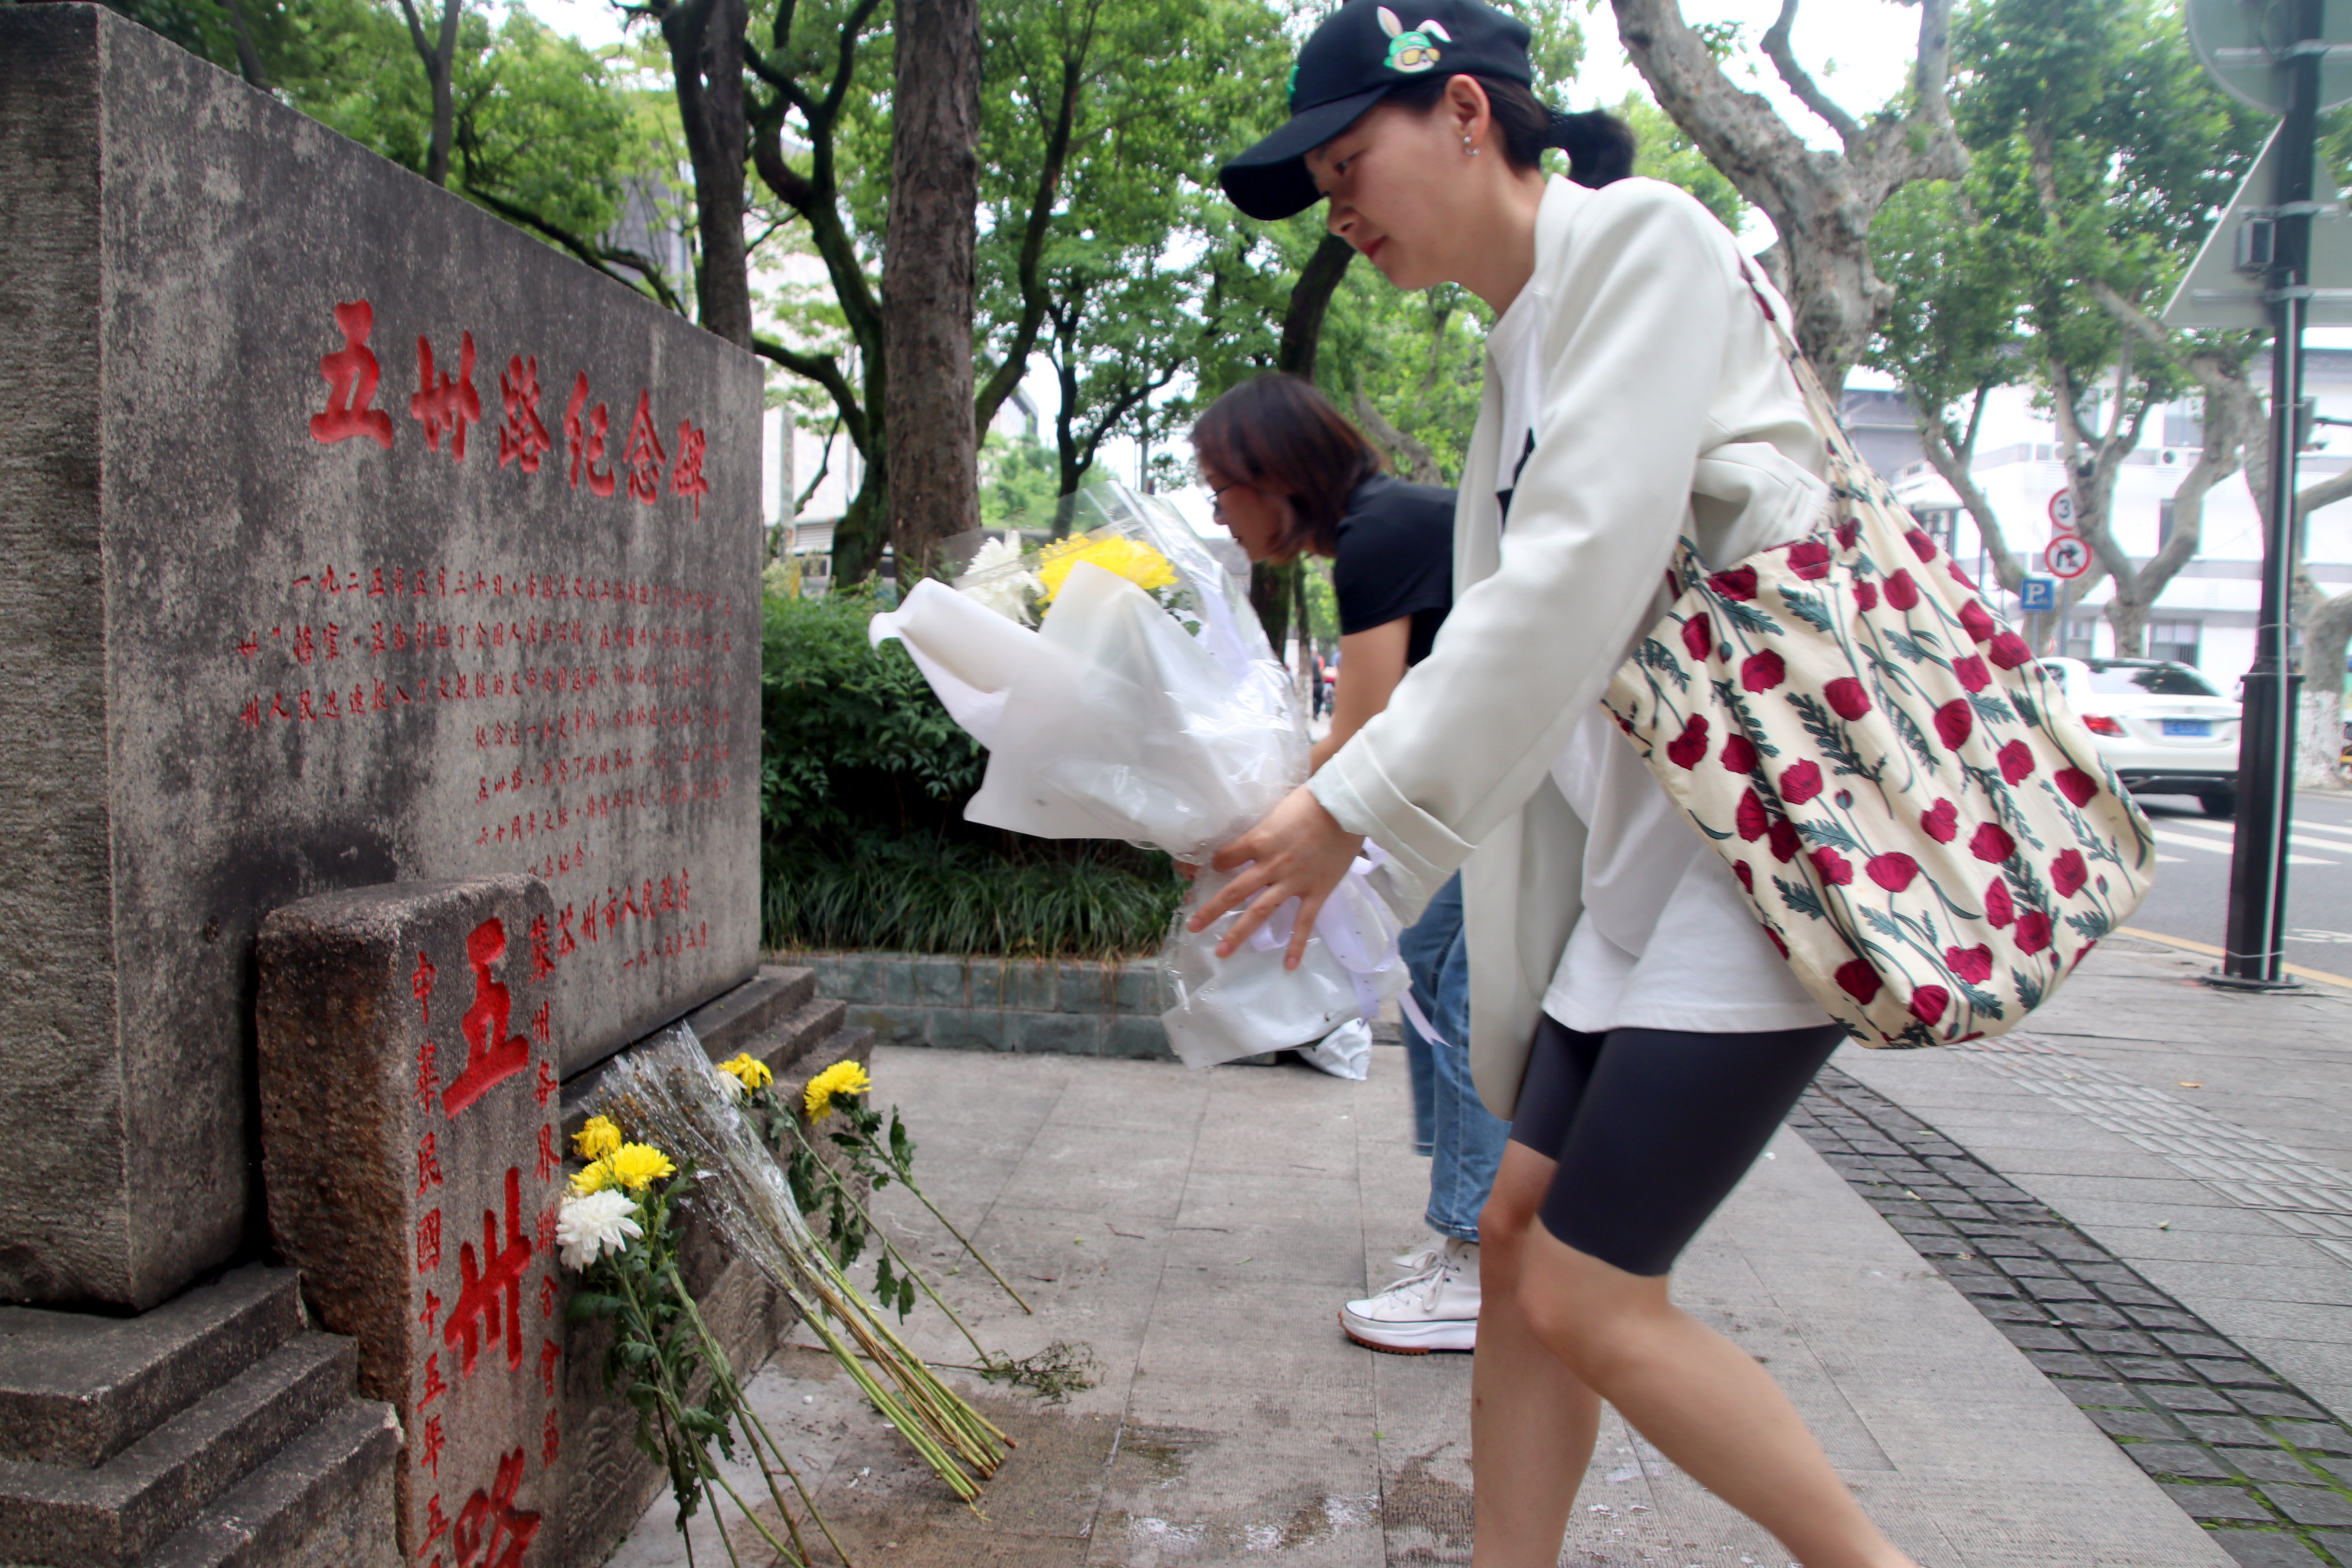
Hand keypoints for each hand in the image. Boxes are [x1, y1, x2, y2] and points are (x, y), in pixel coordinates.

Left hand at [1188, 785, 1364, 969]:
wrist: (1346, 806)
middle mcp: (1270, 866)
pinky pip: (1303, 923)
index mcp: (1258, 841)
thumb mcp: (1276, 810)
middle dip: (1211, 911)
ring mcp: (1293, 882)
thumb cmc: (1311, 800)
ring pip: (1260, 912)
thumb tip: (1253, 838)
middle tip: (1193, 927)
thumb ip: (1263, 830)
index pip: (1226, 858)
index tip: (1212, 868)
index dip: (1215, 864)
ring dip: (1239, 934)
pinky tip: (1288, 966)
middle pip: (1234, 892)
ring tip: (1222, 952)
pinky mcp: (1316, 892)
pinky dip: (1296, 946)